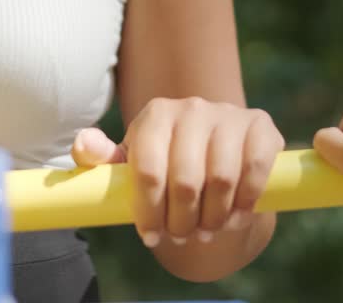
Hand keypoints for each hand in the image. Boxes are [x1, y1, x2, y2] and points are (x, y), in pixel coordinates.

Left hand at [71, 97, 284, 246]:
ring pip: (222, 180)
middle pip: (185, 181)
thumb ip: (100, 158)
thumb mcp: (131, 164)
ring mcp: (228, 114)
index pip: (148, 170)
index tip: (150, 236)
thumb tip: (83, 144)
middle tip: (181, 236)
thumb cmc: (165, 165)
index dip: (149, 212)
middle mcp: (191, 107)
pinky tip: (235, 217)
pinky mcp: (260, 125)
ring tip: (206, 229)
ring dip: (214, 217)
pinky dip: (245, 203)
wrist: (218, 157)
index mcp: (155, 115)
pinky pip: (255, 170)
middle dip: (182, 220)